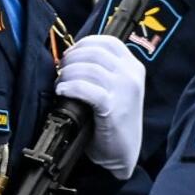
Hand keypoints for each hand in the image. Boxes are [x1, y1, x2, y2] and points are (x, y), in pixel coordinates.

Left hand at [54, 35, 143, 179]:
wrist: (122, 153)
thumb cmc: (112, 120)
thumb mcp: (114, 89)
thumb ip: (100, 71)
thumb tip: (70, 56)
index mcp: (133, 67)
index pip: (107, 42)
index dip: (83, 44)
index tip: (70, 55)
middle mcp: (131, 75)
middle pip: (94, 52)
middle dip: (71, 59)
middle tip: (61, 72)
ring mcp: (124, 91)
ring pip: (88, 69)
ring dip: (67, 75)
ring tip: (61, 85)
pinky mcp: (113, 108)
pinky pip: (85, 88)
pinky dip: (69, 87)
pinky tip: (62, 92)